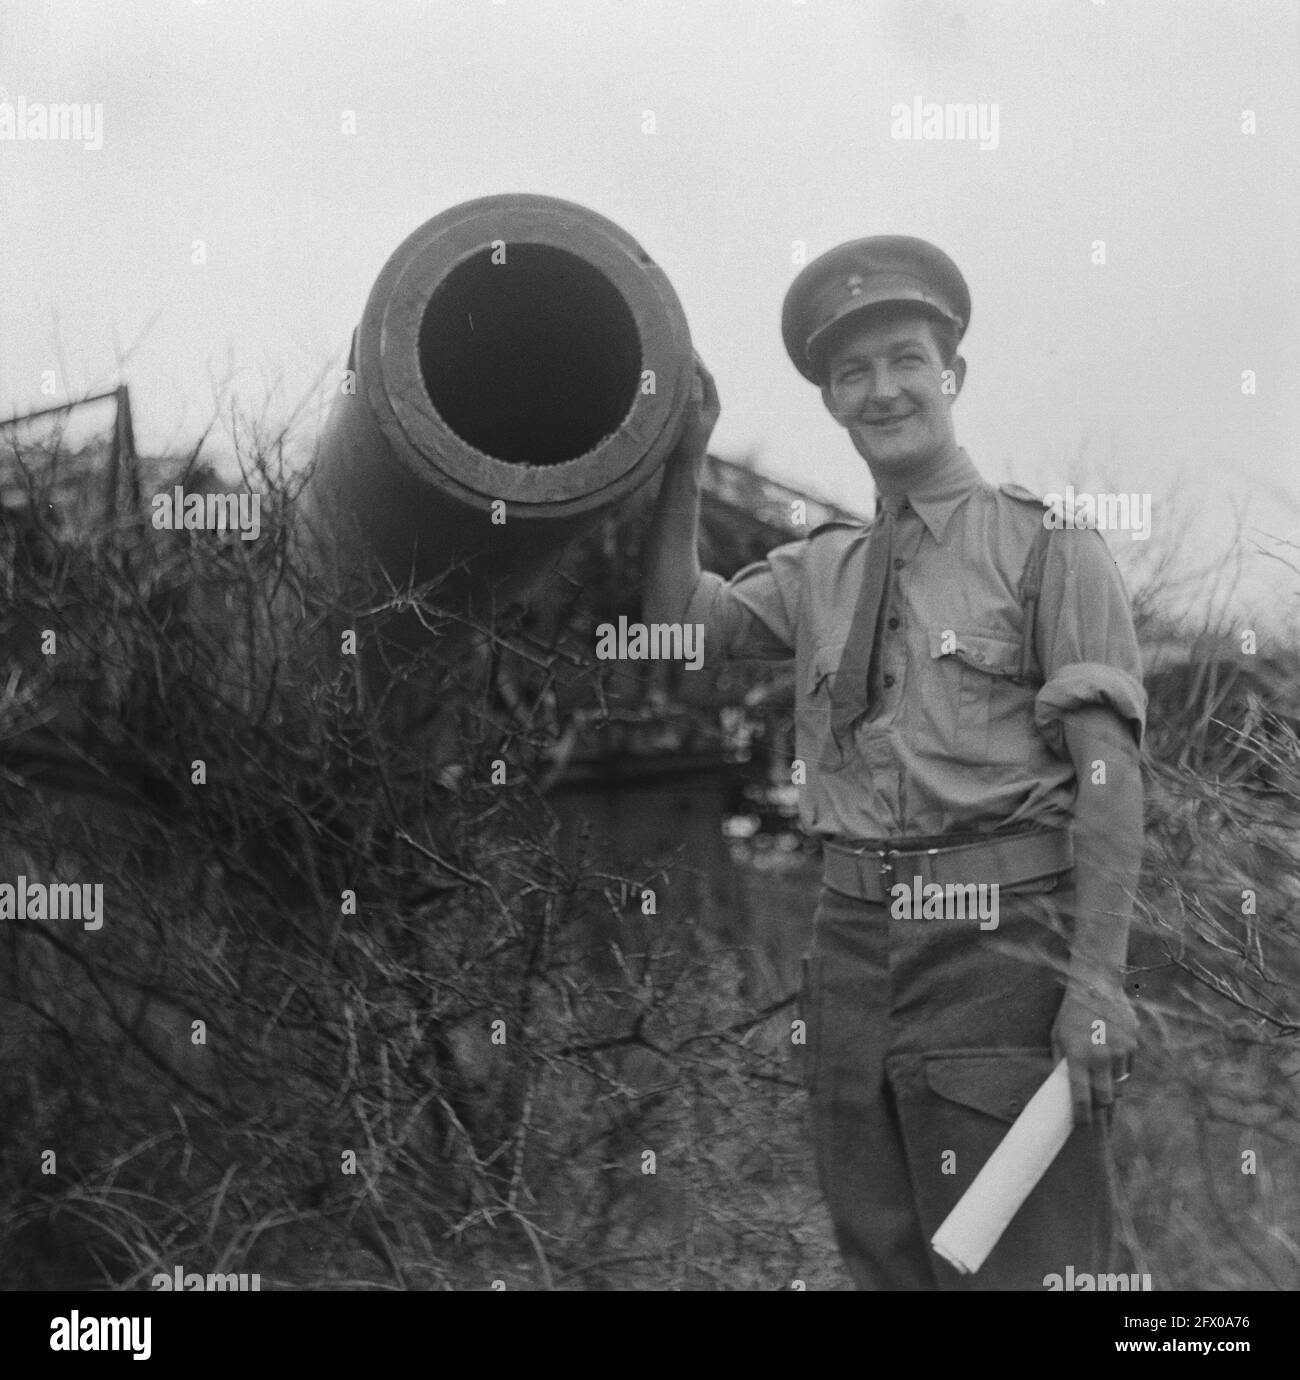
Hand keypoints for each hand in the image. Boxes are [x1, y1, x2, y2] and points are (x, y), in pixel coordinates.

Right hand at [667, 352, 719, 472]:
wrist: (682, 471)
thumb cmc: (687, 448)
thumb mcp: (690, 422)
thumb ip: (692, 398)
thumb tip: (693, 375)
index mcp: (713, 405)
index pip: (706, 375)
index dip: (696, 360)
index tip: (685, 344)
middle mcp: (707, 407)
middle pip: (699, 377)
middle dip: (689, 362)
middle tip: (676, 343)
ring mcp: (697, 412)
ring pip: (690, 385)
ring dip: (681, 372)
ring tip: (669, 356)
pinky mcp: (686, 418)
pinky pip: (682, 394)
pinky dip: (674, 384)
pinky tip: (662, 379)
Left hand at [1050, 977, 1137, 1125]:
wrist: (1096, 986)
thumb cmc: (1071, 1014)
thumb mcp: (1057, 1036)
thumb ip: (1060, 1063)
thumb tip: (1061, 1089)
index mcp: (1077, 1055)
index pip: (1081, 1097)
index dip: (1082, 1116)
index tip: (1082, 1124)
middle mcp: (1100, 1056)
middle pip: (1106, 1099)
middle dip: (1100, 1106)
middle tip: (1094, 1106)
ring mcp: (1120, 1052)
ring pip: (1119, 1086)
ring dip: (1111, 1088)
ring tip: (1101, 1079)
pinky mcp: (1133, 1046)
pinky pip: (1127, 1070)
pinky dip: (1120, 1072)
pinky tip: (1110, 1059)